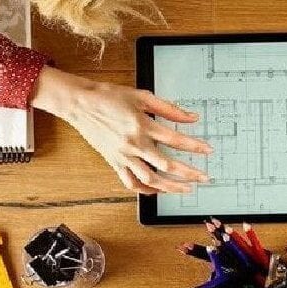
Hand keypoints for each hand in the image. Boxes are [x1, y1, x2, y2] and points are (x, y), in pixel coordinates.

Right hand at [31, 66, 211, 194]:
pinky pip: (131, 182)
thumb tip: (192, 117)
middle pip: (167, 165)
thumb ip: (169, 109)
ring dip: (171, 187)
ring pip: (150, 179)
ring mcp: (123, 156)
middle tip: (204, 178)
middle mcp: (134, 144)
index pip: (176, 140)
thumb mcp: (141, 96)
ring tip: (186, 189)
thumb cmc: (108, 97)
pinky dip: (146, 190)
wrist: (79, 103)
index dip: (194, 146)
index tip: (208, 151)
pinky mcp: (114, 162)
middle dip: (189, 173)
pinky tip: (158, 191)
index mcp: (142, 125)